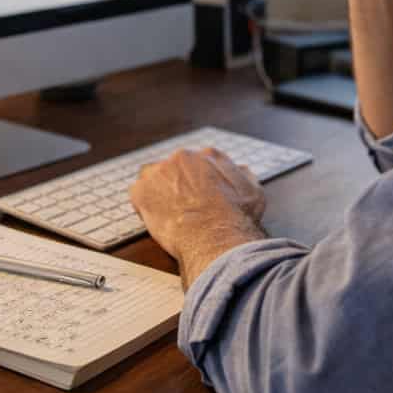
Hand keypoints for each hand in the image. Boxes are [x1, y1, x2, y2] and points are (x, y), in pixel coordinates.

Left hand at [130, 148, 265, 280]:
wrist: (215, 236)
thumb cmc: (235, 217)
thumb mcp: (254, 192)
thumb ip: (244, 176)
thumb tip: (241, 169)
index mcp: (208, 156)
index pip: (200, 162)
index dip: (199, 180)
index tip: (199, 194)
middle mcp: (183, 157)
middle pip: (175, 167)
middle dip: (177, 184)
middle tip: (184, 206)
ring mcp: (160, 172)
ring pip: (154, 178)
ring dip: (159, 191)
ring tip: (169, 213)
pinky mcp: (142, 191)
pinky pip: (138, 195)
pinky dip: (144, 205)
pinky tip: (157, 219)